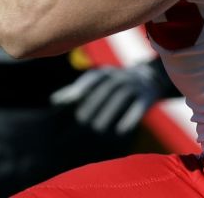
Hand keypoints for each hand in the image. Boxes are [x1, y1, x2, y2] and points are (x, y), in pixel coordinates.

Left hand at [50, 62, 170, 135]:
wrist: (150, 78)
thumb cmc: (114, 84)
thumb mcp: (97, 82)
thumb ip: (77, 90)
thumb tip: (53, 100)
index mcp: (105, 72)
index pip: (92, 78)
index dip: (80, 88)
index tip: (69, 100)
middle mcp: (120, 75)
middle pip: (105, 89)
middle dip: (92, 105)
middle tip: (80, 122)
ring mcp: (135, 84)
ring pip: (120, 97)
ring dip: (108, 113)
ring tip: (97, 129)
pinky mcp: (148, 95)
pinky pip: (139, 106)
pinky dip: (130, 118)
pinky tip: (120, 131)